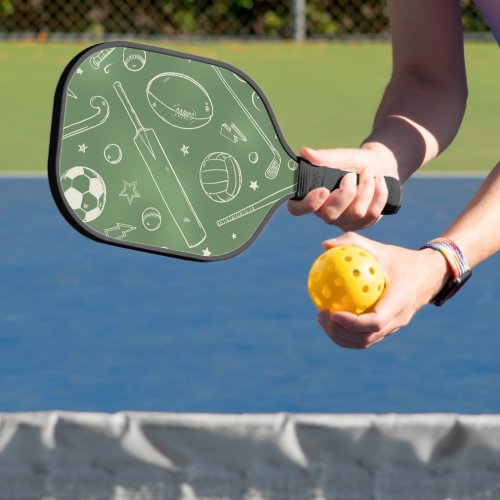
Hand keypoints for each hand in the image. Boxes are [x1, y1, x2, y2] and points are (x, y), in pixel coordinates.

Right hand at [288, 145, 397, 230]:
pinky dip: (379, 193)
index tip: (323, 190)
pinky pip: (372, 214)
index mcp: (312, 196)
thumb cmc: (354, 162)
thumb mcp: (341, 156)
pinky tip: (379, 181)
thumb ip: (324, 157)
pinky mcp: (361, 224)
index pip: (297, 209)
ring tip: (368, 172)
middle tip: (351, 175)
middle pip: (330, 215)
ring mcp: (343, 221)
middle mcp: (324, 212)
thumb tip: (304, 152)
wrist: (379, 166)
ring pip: (356, 213)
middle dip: (346, 193)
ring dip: (366, 188)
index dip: (308, 204)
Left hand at [316, 232, 450, 348]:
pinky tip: (332, 318)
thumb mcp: (380, 248)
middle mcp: (398, 319)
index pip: (375, 321)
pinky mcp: (389, 329)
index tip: (332, 313)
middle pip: (366, 338)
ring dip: (341, 336)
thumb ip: (353, 243)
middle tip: (321, 315)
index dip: (352, 323)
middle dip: (340, 332)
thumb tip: (324, 245)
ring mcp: (394, 327)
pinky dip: (347, 334)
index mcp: (399, 301)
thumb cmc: (401, 260)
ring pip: (365, 342)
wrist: (429, 275)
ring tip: (322, 319)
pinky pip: (366, 337)